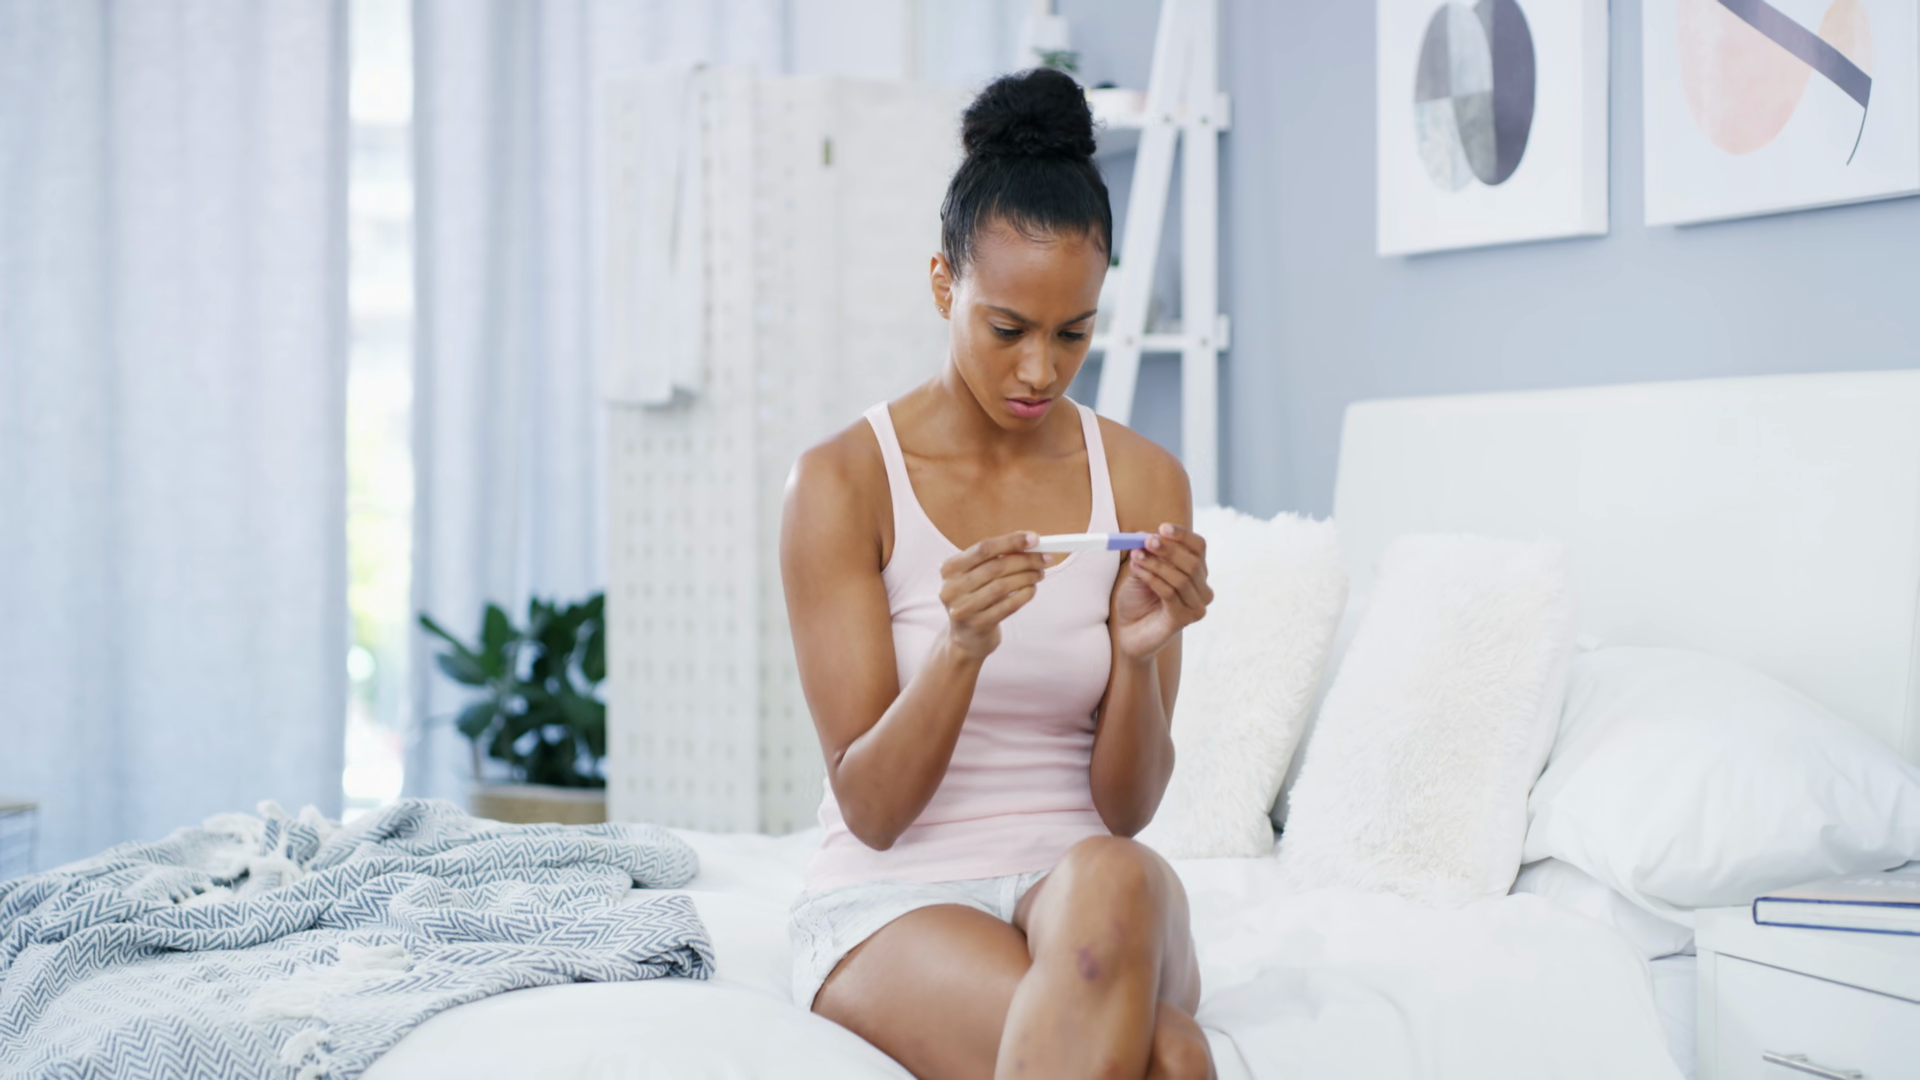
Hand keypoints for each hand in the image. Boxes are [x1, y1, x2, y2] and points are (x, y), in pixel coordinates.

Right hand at [939, 532, 1047, 660]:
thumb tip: (1030, 543)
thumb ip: (997, 558)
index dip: (1011, 541)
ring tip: (1039, 574)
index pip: (984, 548)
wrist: (966, 637)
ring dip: (1027, 577)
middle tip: (1044, 559)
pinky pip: (1007, 606)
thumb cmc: (976, 598)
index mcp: (950, 568)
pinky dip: (1024, 595)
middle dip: (1025, 560)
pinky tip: (1032, 590)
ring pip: (1002, 586)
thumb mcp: (976, 575)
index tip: (1034, 539)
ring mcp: (963, 608)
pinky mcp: (978, 624)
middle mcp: (952, 587)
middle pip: (996, 567)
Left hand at [1113, 523, 1210, 662]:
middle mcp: (1201, 589)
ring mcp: (1195, 606)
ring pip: (1181, 578)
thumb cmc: (1138, 600)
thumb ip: (1146, 553)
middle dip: (1169, 549)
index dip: (1183, 535)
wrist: (1129, 632)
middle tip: (1147, 541)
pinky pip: (1170, 593)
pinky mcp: (1183, 619)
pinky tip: (1138, 572)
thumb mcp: (1141, 569)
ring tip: (1136, 557)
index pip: (1199, 547)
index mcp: (1196, 572)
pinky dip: (1152, 579)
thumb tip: (1145, 535)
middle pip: (1193, 562)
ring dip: (1156, 564)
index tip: (1163, 528)